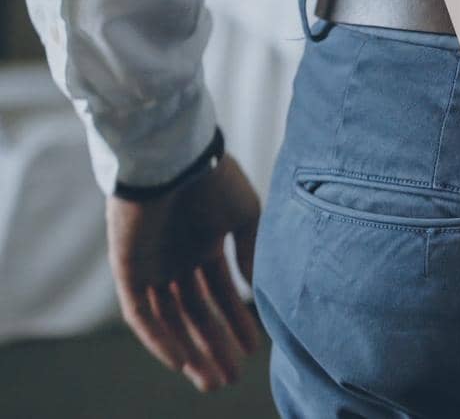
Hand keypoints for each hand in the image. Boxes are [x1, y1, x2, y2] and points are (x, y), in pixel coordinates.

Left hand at [106, 155, 262, 390]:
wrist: (175, 155)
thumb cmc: (214, 177)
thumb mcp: (246, 216)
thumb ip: (251, 253)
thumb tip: (257, 292)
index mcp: (202, 244)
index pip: (218, 294)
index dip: (236, 322)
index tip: (254, 350)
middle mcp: (175, 259)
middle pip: (194, 314)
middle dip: (213, 347)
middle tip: (229, 378)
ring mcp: (151, 265)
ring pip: (169, 320)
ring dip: (190, 351)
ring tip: (211, 379)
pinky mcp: (128, 268)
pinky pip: (141, 313)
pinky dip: (159, 339)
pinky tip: (180, 361)